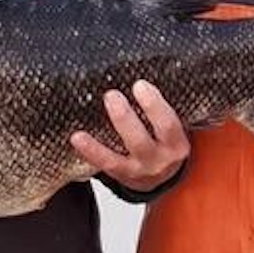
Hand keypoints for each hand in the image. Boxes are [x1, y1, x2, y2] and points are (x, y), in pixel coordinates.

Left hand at [69, 80, 190, 192]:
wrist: (162, 179)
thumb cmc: (165, 143)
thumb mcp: (173, 129)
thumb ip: (163, 109)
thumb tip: (143, 74)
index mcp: (176, 144)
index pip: (168, 125)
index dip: (154, 106)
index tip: (140, 85)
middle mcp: (159, 161)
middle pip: (141, 141)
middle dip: (124, 118)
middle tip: (111, 94)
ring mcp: (138, 171)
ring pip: (119, 156)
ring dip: (101, 137)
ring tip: (90, 117)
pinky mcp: (121, 176)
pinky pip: (104, 164)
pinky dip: (90, 150)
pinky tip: (77, 137)